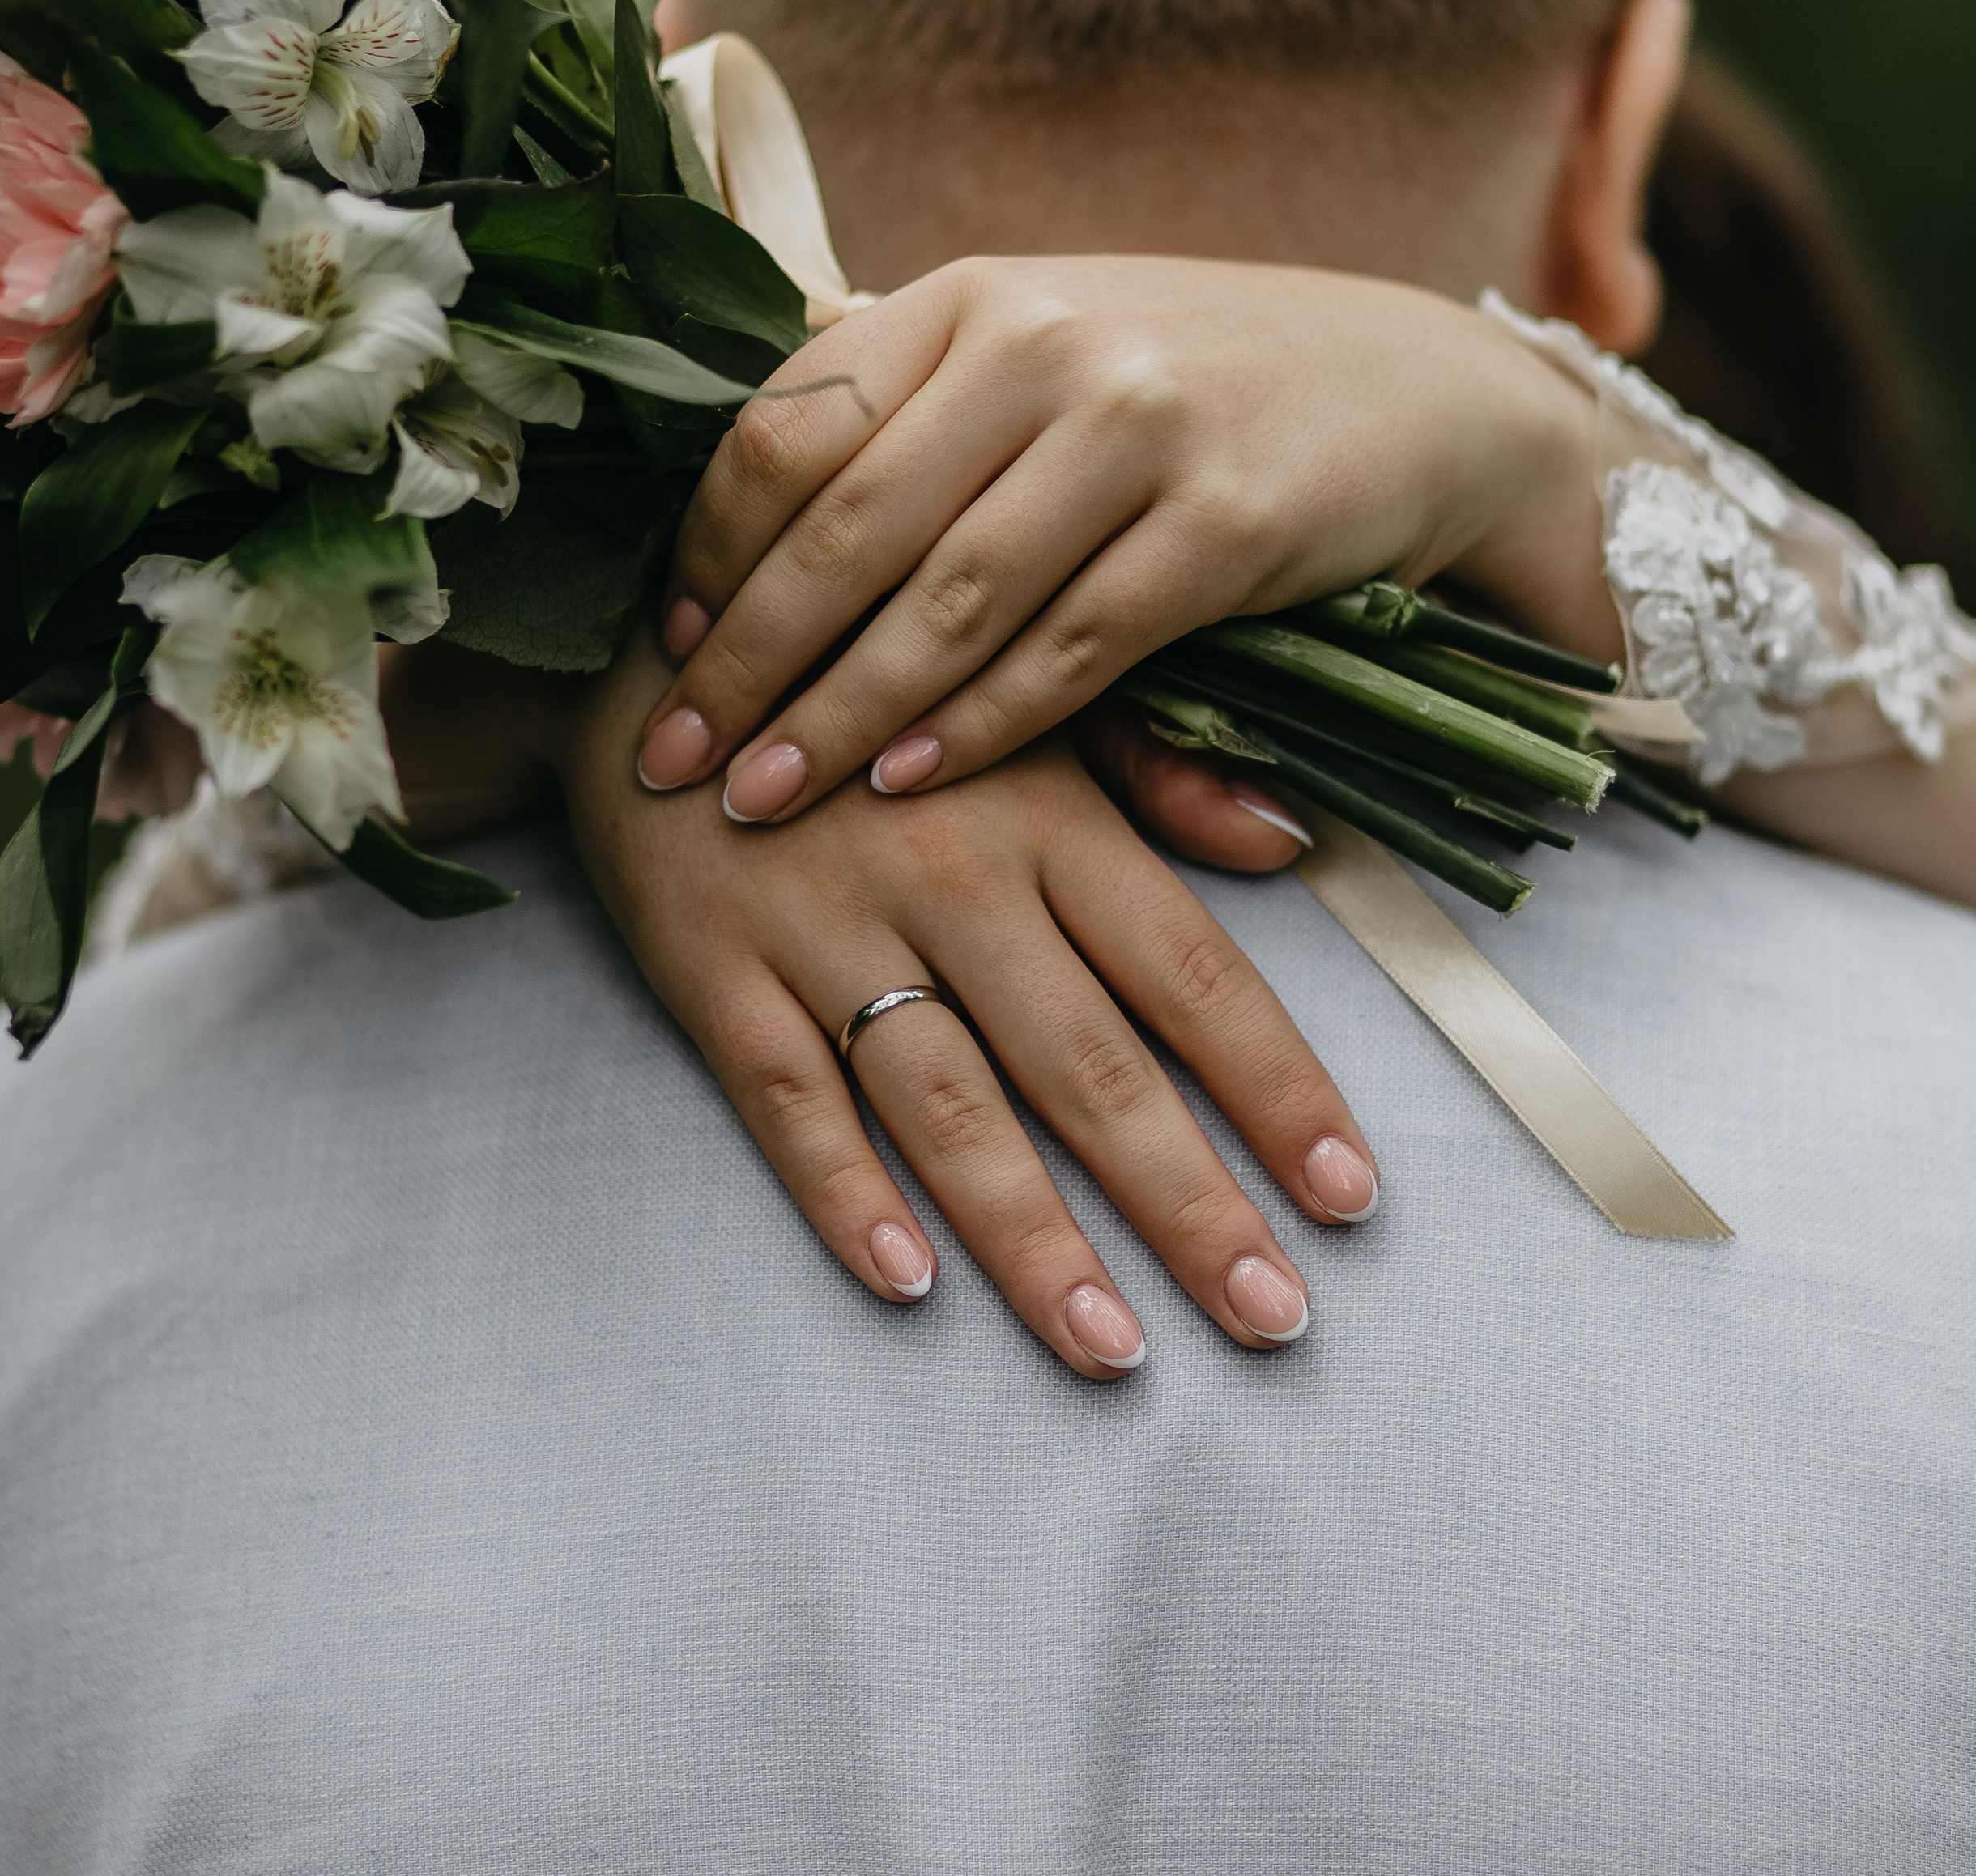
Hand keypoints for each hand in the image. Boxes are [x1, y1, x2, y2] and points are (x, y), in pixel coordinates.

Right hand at [394, 630, 1376, 1379]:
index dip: (1275, 1089)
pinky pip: (784, 1100)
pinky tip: (909, 1286)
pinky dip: (842, 1192)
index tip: (1350, 1194)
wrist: (660, 659)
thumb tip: (1287, 844)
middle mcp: (950, 878)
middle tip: (1271, 1319)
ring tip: (1112, 1350)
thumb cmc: (871, 686)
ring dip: (1034, 1238)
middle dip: (1187, 1203)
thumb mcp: (1025, 696)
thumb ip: (1158, 768)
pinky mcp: (715, 971)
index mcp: (1046, 811)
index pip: (1187, 971)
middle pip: (1088, 1067)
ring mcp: (824, 930)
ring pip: (946, 1108)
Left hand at [633, 255, 1616, 823]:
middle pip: (848, 521)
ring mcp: (1139, 425)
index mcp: (970, 295)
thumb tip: (744, 541)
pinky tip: (909, 784)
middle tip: (671, 759)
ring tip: (759, 799)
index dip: (712, 548)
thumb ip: (916, 420)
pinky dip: (982, 724)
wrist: (1422, 393)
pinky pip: (1072, 646)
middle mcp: (1043, 340)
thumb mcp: (1048, 357)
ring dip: (842, 713)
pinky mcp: (1227, 522)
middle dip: (745, 656)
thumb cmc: (1197, 390)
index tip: (663, 650)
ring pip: (950, 596)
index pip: (790, 424)